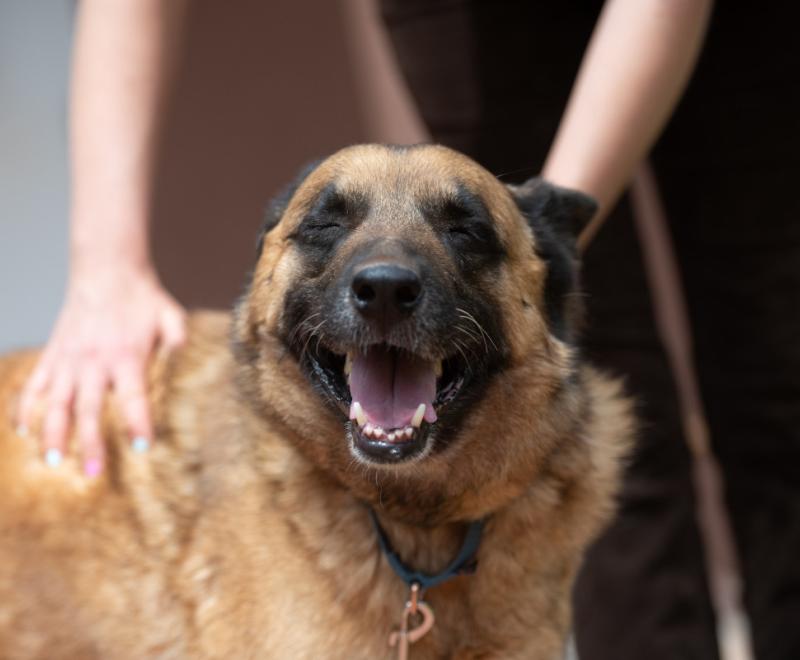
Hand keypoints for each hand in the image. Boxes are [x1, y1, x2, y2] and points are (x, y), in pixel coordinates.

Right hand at [16, 265, 185, 476]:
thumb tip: (187, 362)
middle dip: (91, 442)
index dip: (138, 421)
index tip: (143, 446)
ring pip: (55, 402)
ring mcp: (68, 359)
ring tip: (53, 461)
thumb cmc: (143, 298)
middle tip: (94, 473)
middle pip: (89, 408)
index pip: (133, 395)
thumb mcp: (172, 317)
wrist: (106, 270)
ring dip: (53, 433)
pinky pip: (33, 385)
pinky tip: (22, 432)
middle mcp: (93, 361)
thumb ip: (179, 341)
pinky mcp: (53, 354)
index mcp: (126, 355)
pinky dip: (25, 408)